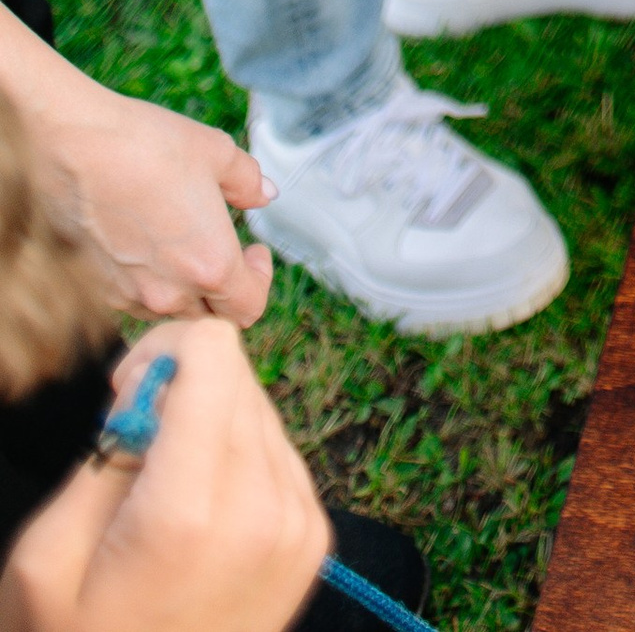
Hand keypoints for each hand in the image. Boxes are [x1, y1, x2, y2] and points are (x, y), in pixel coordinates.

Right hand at [0, 322, 328, 631]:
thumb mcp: (47, 557)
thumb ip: (105, 452)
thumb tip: (152, 387)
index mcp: (192, 509)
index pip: (215, 352)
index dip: (162, 356)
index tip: (127, 396)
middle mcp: (263, 508)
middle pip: (239, 375)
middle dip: (183, 391)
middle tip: (135, 445)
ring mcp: (298, 525)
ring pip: (261, 409)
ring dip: (212, 426)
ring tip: (163, 490)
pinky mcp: (313, 539)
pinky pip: (280, 453)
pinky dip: (239, 461)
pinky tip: (198, 513)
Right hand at [31, 78, 274, 328]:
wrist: (77, 146)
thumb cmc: (150, 145)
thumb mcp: (216, 152)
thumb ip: (248, 181)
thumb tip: (265, 194)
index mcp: (211, 265)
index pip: (248, 309)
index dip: (260, 280)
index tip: (253, 249)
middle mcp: (170, 293)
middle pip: (210, 316)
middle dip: (224, 289)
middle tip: (224, 246)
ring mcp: (131, 295)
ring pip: (171, 311)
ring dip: (185, 289)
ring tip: (184, 242)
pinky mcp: (100, 288)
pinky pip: (136, 301)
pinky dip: (150, 284)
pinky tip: (147, 242)